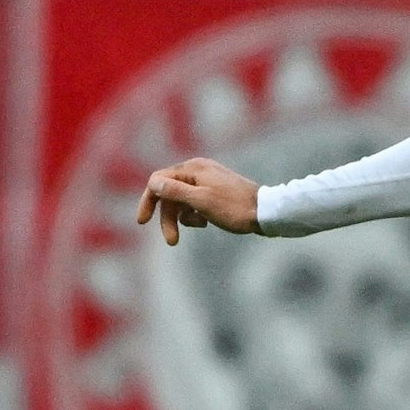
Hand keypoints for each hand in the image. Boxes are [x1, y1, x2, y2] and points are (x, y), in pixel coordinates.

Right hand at [136, 157, 262, 245]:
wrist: (266, 212)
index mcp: (193, 168)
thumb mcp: (201, 201)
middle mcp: (199, 170)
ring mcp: (208, 181)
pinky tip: (206, 222)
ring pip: (182, 201)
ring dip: (183, 218)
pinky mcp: (215, 192)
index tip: (143, 222)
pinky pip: (195, 203)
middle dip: (168, 217)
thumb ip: (175, 191)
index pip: (158, 181)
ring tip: (200, 226)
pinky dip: (196, 215)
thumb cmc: (234, 207)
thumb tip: (153, 182)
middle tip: (172, 241)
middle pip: (169, 194)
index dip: (149, 201)